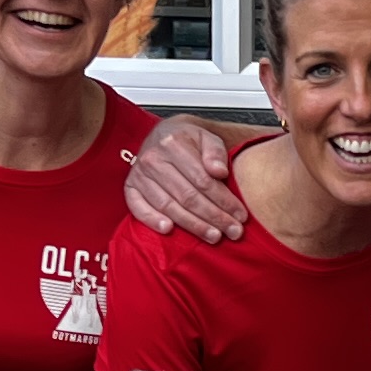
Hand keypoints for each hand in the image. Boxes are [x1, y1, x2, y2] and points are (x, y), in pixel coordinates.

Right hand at [123, 116, 249, 239]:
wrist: (163, 134)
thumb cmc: (188, 140)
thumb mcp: (207, 137)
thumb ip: (216, 152)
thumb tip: (220, 172)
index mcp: (173, 144)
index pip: (202, 180)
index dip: (223, 200)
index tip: (240, 215)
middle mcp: (153, 159)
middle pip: (187, 196)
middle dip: (214, 217)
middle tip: (234, 232)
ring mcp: (139, 175)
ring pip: (168, 205)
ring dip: (192, 225)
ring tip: (214, 236)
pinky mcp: (130, 188)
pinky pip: (138, 208)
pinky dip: (152, 220)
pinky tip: (168, 230)